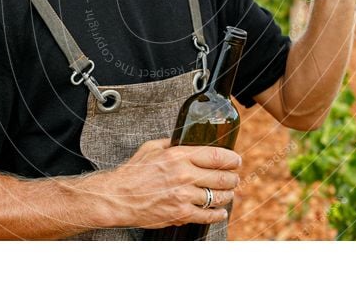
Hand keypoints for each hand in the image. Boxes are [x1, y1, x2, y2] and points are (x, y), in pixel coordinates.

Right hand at [99, 138, 240, 228]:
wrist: (118, 197)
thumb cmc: (133, 172)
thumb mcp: (151, 148)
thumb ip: (171, 144)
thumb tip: (185, 141)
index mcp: (179, 156)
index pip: (216, 156)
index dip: (232, 160)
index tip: (236, 161)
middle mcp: (184, 175)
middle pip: (221, 177)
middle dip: (233, 178)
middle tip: (235, 178)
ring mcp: (183, 196)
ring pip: (217, 197)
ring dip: (227, 195)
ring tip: (229, 193)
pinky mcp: (180, 214)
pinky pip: (207, 215)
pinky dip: (218, 214)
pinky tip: (221, 212)